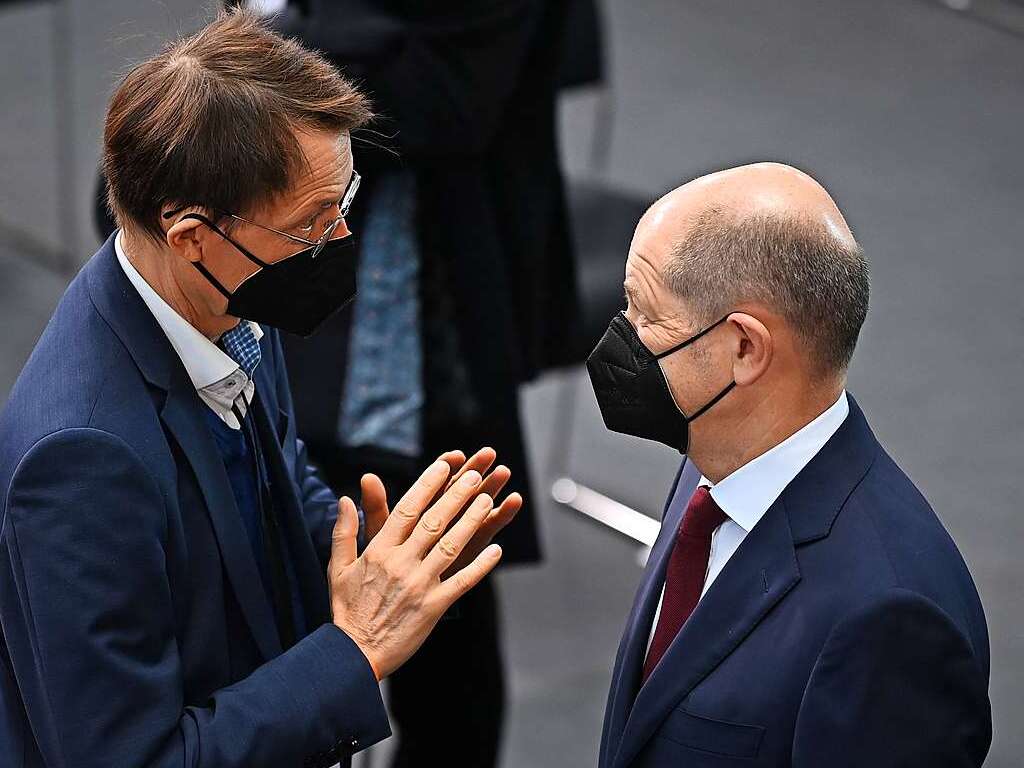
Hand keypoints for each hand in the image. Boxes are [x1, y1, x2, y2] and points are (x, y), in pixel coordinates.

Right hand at [328, 458, 515, 679]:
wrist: (354, 653)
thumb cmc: (346, 609)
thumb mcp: (338, 567)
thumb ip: (345, 531)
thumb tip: (345, 498)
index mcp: (379, 551)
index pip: (407, 509)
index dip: (428, 484)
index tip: (445, 465)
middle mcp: (401, 563)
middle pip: (434, 521)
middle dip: (456, 495)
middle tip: (474, 475)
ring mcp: (419, 585)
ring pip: (451, 546)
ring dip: (471, 522)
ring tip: (487, 501)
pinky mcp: (433, 607)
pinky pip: (462, 582)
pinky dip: (480, 566)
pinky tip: (497, 551)